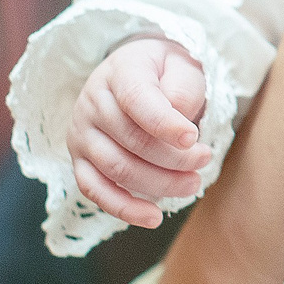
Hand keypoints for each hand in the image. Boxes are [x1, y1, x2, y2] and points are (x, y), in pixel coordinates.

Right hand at [70, 37, 211, 227]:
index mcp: (120, 72)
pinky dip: (124, 208)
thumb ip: (182, 88)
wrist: (135, 72)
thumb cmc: (165, 73)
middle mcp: (92, 102)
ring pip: (117, 169)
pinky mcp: (79, 160)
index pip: (137, 100)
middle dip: (174, 158)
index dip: (165, 123)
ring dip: (158, 184)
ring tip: (192, 184)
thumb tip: (178, 121)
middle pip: (132, 140)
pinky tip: (152, 218)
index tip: (194, 139)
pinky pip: (95, 191)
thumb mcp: (182, 66)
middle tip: (204, 160)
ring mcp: (82, 134)